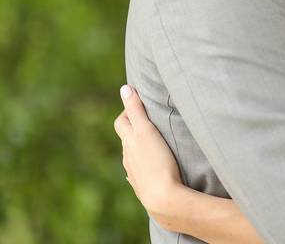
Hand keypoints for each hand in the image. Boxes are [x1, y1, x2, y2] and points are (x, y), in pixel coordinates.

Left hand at [113, 85, 183, 225]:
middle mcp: (128, 156)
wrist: (162, 196)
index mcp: (129, 141)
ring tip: (155, 141)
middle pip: (126, 138)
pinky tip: (152, 165)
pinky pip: (140, 171)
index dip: (128, 111)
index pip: (122, 121)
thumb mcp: (146, 130)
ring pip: (133, 154)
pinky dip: (144, 164)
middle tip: (148, 120)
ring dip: (140, 146)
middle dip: (133, 127)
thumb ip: (136, 110)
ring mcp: (134, 171)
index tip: (140, 104)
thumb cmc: (156, 161)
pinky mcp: (143, 185)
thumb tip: (125, 88)